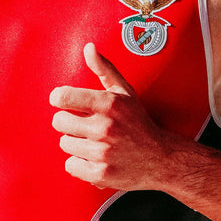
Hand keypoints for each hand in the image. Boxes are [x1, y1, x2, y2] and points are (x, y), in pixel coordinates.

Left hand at [49, 43, 176, 189]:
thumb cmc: (138, 123)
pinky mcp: (101, 173)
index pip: (63, 97)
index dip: (59, 99)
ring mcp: (103, 152)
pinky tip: (95, 158)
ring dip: (75, 143)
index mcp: (109, 104)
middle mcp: (105, 127)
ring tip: (94, 142)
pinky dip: (79, 163)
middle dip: (69, 123)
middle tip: (84, 125)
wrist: (161, 159)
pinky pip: (71, 165)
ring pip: (64, 144)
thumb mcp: (125, 92)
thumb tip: (88, 47)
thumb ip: (104, 69)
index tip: (64, 102)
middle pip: (59, 122)